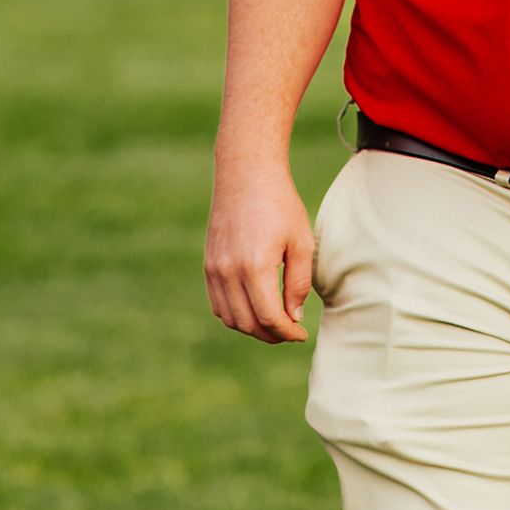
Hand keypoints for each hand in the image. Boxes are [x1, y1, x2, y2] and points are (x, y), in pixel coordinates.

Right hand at [205, 158, 314, 343]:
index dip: (287, 333)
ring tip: (274, 321)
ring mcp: (214, 269)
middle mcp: (229, 272)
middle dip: (271, 335)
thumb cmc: (280, 205)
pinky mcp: (208, 264)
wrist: (247, 175)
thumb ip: (298, 283)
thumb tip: (293, 317)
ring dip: (252, 327)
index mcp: (255, 267)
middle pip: (247, 324)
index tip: (301, 334)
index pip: (269, 318)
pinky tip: (254, 307)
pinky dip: (235, 314)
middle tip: (290, 331)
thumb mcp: (301, 242)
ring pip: (229, 318)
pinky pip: (217, 303)